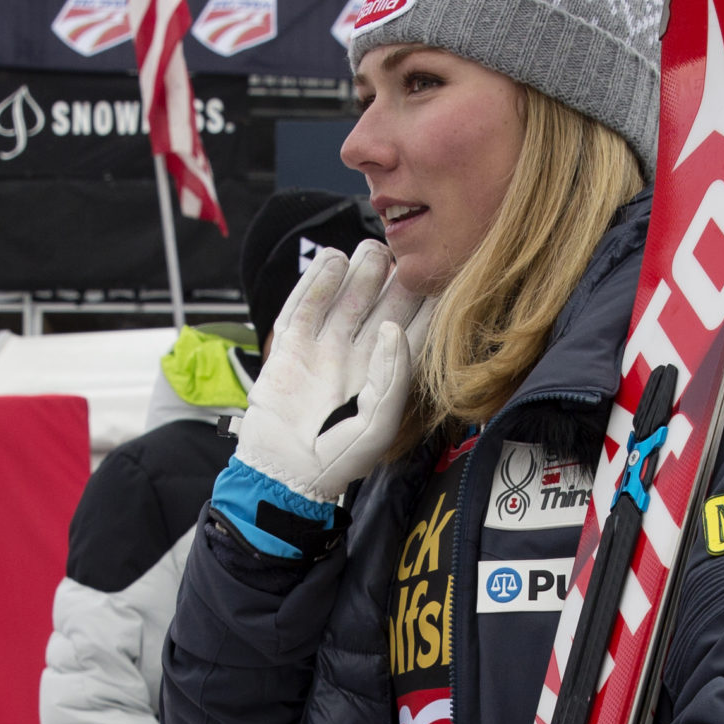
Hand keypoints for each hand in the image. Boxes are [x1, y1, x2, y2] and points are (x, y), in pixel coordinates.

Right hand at [236, 241, 434, 504]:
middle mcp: (358, 356)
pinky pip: (304, 306)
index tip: (440, 273)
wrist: (284, 473)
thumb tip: (395, 327)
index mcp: (387, 374)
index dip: (428, 301)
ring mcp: (324, 349)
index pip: (415, 329)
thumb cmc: (338, 459)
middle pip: (383, 305)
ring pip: (347, 298)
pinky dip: (318, 282)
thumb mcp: (379, 424)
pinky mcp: (291, 347)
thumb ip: (393, 376)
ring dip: (360, 272)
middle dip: (395, 277)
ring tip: (371, 250)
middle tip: (404, 253)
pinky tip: (333, 260)